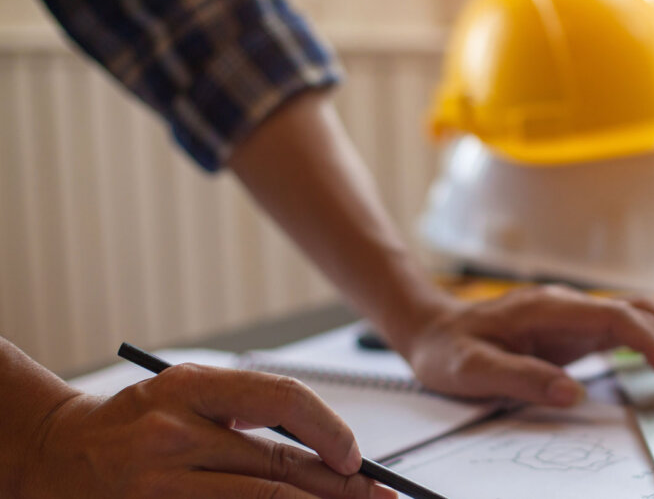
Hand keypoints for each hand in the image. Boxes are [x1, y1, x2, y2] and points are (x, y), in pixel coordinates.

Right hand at [18, 364, 395, 498]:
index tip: (356, 455)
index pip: (283, 400)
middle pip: (279, 467)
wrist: (51, 454)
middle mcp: (173, 434)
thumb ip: (246, 412)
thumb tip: (330, 448)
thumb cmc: (133, 422)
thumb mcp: (184, 394)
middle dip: (340, 487)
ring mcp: (159, 485)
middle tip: (380, 497)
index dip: (331, 430)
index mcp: (188, 387)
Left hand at [402, 285, 653, 406]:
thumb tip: (572, 392)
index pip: (615, 317)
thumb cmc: (448, 349)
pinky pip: (628, 330)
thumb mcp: (472, 370)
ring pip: (640, 316)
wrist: (433, 329)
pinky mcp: (576, 328)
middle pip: (640, 312)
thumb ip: (520, 377)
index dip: (651, 342)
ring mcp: (575, 314)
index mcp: (548, 307)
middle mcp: (569, 304)